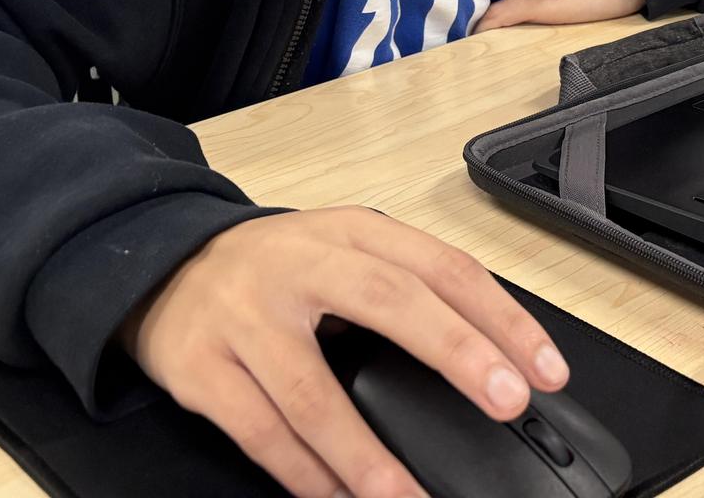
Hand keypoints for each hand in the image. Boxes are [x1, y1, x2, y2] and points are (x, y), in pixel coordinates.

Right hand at [121, 208, 568, 497]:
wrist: (158, 263)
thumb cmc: (272, 268)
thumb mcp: (341, 251)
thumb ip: (404, 288)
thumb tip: (491, 360)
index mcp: (351, 232)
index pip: (442, 266)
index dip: (500, 316)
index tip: (544, 368)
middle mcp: (301, 264)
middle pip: (391, 302)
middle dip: (457, 353)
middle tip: (508, 401)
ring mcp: (246, 316)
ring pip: (315, 392)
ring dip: (368, 453)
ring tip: (409, 497)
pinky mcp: (201, 367)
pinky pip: (261, 432)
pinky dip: (305, 474)